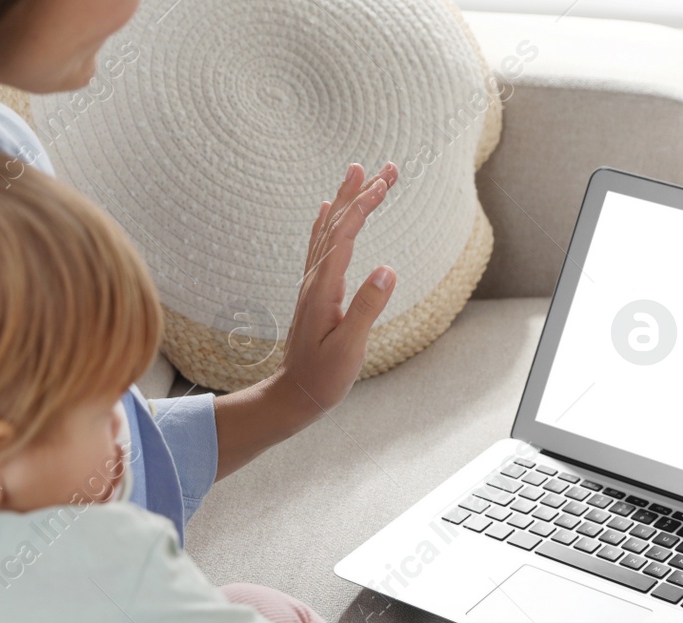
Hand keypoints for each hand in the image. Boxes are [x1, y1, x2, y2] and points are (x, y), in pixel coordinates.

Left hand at [271, 161, 400, 414]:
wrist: (294, 394)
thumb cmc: (323, 377)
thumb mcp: (350, 347)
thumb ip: (367, 308)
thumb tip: (387, 268)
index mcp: (324, 289)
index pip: (345, 236)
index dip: (364, 206)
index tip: (385, 183)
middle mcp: (315, 279)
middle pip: (337, 224)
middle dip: (362, 192)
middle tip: (388, 167)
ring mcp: (313, 284)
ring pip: (328, 230)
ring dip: (346, 199)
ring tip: (360, 172)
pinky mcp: (316, 291)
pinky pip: (321, 244)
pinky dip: (329, 220)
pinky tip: (330, 208)